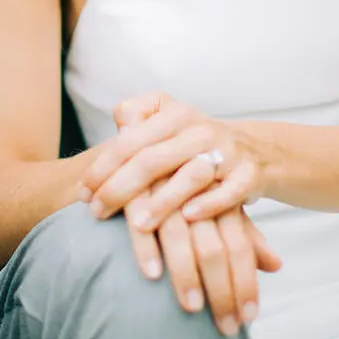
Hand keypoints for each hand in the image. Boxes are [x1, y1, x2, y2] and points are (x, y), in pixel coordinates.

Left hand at [79, 92, 264, 226]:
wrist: (255, 151)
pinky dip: (209, 204)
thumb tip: (118, 125)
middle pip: (153, 160)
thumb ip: (136, 116)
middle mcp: (200, 130)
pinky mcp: (249, 174)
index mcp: (174, 115)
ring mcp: (227, 152)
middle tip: (96, 213)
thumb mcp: (166, 118)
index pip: (130, 140)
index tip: (83, 193)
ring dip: (163, 202)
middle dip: (120, 189)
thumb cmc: (194, 140)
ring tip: (136, 224)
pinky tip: (187, 218)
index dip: (103, 167)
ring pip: (191, 176)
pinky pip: (229, 191)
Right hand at [124, 182, 280, 333]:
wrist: (143, 145)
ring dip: (186, 275)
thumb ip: (244, 233)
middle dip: (222, 291)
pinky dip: (147, 248)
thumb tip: (276, 265)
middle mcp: (196, 195)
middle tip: (226, 329)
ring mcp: (164, 190)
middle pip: (215, 249)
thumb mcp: (216, 206)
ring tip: (192, 309)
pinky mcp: (135, 188)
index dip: (245, 284)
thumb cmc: (182, 185)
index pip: (240, 247)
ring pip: (180, 238)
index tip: (248, 320)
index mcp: (220, 198)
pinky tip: (152, 276)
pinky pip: (141, 223)